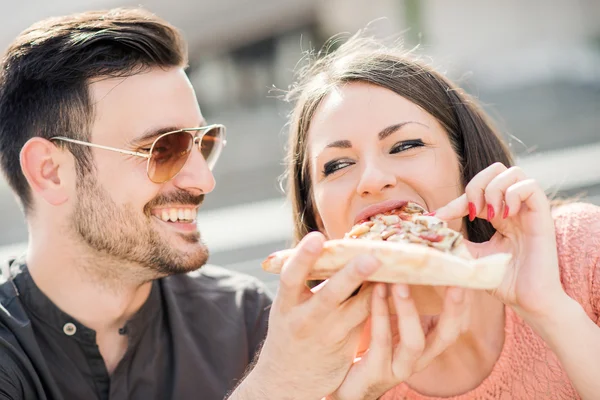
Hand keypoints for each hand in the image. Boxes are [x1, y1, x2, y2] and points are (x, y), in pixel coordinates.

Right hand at [248, 231, 380, 399]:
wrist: (287, 380)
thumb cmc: (291, 329)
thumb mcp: (289, 306)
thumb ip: (307, 282)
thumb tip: (336, 247)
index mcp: (286, 305)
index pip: (291, 278)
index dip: (303, 257)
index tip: (317, 237)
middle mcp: (305, 321)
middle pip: (330, 296)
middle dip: (350, 276)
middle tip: (371, 258)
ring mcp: (328, 335)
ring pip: (357, 310)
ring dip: (377, 289)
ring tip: (396, 268)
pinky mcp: (347, 345)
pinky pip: (368, 319)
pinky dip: (381, 301)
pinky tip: (397, 284)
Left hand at [328, 284, 471, 399]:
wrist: (345, 383)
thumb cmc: (370, 345)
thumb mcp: (392, 322)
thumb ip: (404, 300)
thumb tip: (411, 261)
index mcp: (427, 344)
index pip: (455, 324)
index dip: (463, 303)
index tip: (466, 276)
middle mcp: (420, 358)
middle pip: (448, 335)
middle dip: (453, 308)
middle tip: (453, 281)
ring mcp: (400, 368)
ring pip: (414, 341)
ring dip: (408, 308)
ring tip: (400, 281)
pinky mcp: (377, 372)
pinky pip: (381, 340)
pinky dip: (380, 312)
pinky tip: (376, 290)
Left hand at [435, 162, 565, 318]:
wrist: (528, 301)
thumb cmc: (503, 281)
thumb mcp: (471, 257)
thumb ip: (455, 240)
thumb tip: (430, 228)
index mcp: (499, 215)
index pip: (476, 191)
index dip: (455, 201)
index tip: (437, 217)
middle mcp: (514, 208)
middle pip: (496, 170)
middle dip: (476, 185)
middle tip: (471, 212)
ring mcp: (529, 210)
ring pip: (513, 172)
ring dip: (492, 189)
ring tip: (488, 215)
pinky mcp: (543, 216)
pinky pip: (531, 186)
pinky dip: (512, 194)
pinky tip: (504, 216)